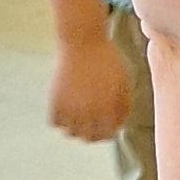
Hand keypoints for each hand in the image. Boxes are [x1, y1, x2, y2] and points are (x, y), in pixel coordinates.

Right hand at [50, 26, 131, 140]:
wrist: (82, 42)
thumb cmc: (107, 61)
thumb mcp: (124, 81)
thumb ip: (124, 105)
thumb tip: (119, 126)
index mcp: (107, 107)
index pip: (107, 135)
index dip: (109, 131)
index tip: (108, 124)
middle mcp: (87, 111)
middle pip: (88, 138)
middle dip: (94, 133)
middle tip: (94, 122)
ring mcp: (69, 107)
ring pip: (70, 133)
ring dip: (76, 128)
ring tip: (81, 115)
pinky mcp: (54, 100)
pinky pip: (55, 122)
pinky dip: (61, 120)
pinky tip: (68, 109)